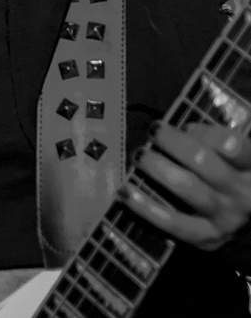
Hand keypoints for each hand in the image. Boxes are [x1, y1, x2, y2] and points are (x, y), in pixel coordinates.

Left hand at [118, 122, 250, 250]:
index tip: (185, 126)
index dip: (204, 132)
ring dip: (157, 167)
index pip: (231, 145)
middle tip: (153, 130)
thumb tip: (183, 129)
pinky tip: (125, 192)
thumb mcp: (236, 155)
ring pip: (186, 187)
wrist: (248, 218)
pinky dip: (145, 207)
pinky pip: (172, 223)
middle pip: (202, 161)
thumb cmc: (234, 173)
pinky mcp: (206, 237)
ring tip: (138, 155)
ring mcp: (224, 217)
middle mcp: (241, 192)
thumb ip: (216, 137)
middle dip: (172, 142)